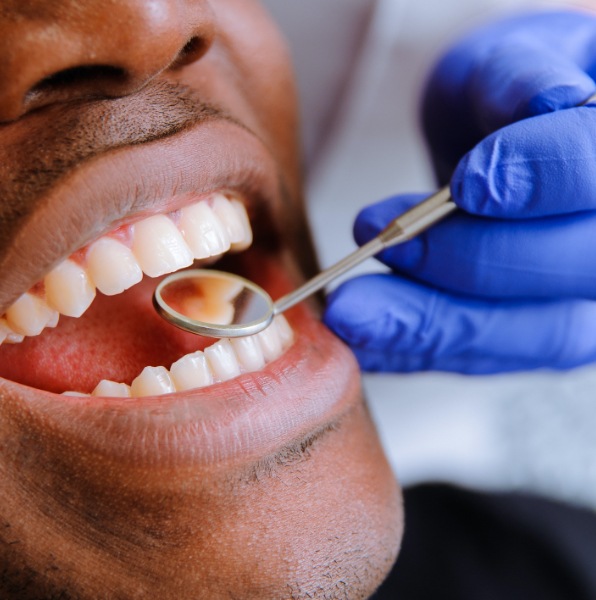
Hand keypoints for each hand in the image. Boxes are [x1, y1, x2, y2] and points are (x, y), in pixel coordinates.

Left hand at [324, 11, 595, 373]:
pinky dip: (420, 351)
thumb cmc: (502, 97)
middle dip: (472, 262)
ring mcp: (584, 297)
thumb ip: (523, 82)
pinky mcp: (533, 331)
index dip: (547, 175)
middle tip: (384, 242)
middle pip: (578, 269)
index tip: (467, 183)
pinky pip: (487, 357)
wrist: (497, 144)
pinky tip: (365, 339)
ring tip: (354, 309)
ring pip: (538, 334)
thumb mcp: (508, 64)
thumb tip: (550, 107)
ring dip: (435, 326)